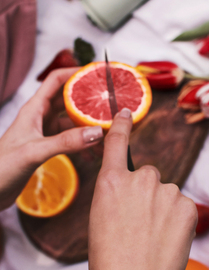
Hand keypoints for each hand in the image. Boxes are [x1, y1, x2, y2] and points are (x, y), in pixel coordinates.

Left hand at [0, 68, 102, 210]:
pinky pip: (70, 139)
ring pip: (72, 122)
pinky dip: (82, 143)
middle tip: (109, 104)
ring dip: (88, 126)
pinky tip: (91, 153)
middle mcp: (41, 117)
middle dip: (89, 101)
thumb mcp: (34, 151)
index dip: (75, 73)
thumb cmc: (1, 167)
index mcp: (34, 109)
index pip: (56, 80)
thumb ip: (65, 142)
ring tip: (105, 133)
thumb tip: (96, 132)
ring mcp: (45, 132)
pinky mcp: (48, 146)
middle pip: (69, 100)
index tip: (96, 74)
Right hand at [88, 108, 196, 269]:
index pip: (117, 144)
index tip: (126, 112)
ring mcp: (166, 191)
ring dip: (161, 206)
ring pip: (165, 192)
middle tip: (140, 220)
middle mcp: (140, 179)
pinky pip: (180, 204)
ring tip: (154, 233)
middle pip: (148, 174)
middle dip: (145, 192)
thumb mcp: (101, 216)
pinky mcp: (186, 205)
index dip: (122, 126)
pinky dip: (176, 217)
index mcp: (112, 182)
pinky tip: (169, 236)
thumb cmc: (110, 255)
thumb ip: (117, 192)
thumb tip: (133, 186)